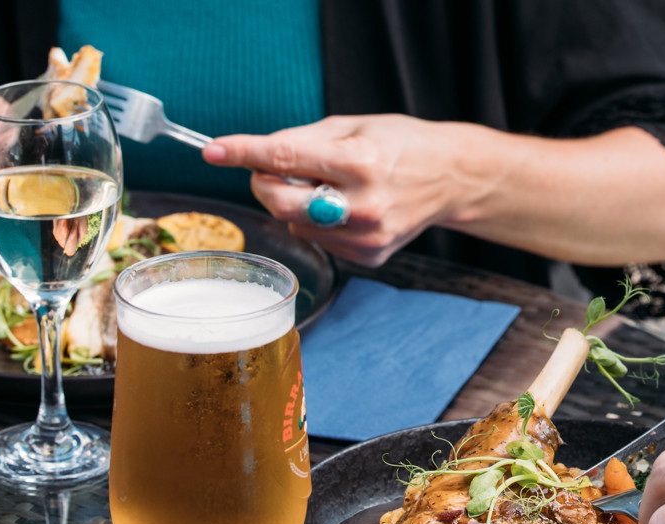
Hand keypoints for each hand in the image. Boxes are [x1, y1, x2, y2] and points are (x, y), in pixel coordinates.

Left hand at [205, 114, 465, 265]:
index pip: (286, 159)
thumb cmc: (400, 145)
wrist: (450, 179)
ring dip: (298, 205)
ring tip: (333, 187)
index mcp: (360, 162)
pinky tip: (348, 209)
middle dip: (265, 185)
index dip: (244, 153)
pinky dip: (320, 224)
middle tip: (272, 171)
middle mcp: (363, 205)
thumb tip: (255, 156)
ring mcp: (367, 236)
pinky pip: (319, 241)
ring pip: (296, 224)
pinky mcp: (369, 256)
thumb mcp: (353, 125)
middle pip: (281, 203)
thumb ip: (301, 141)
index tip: (213, 151)